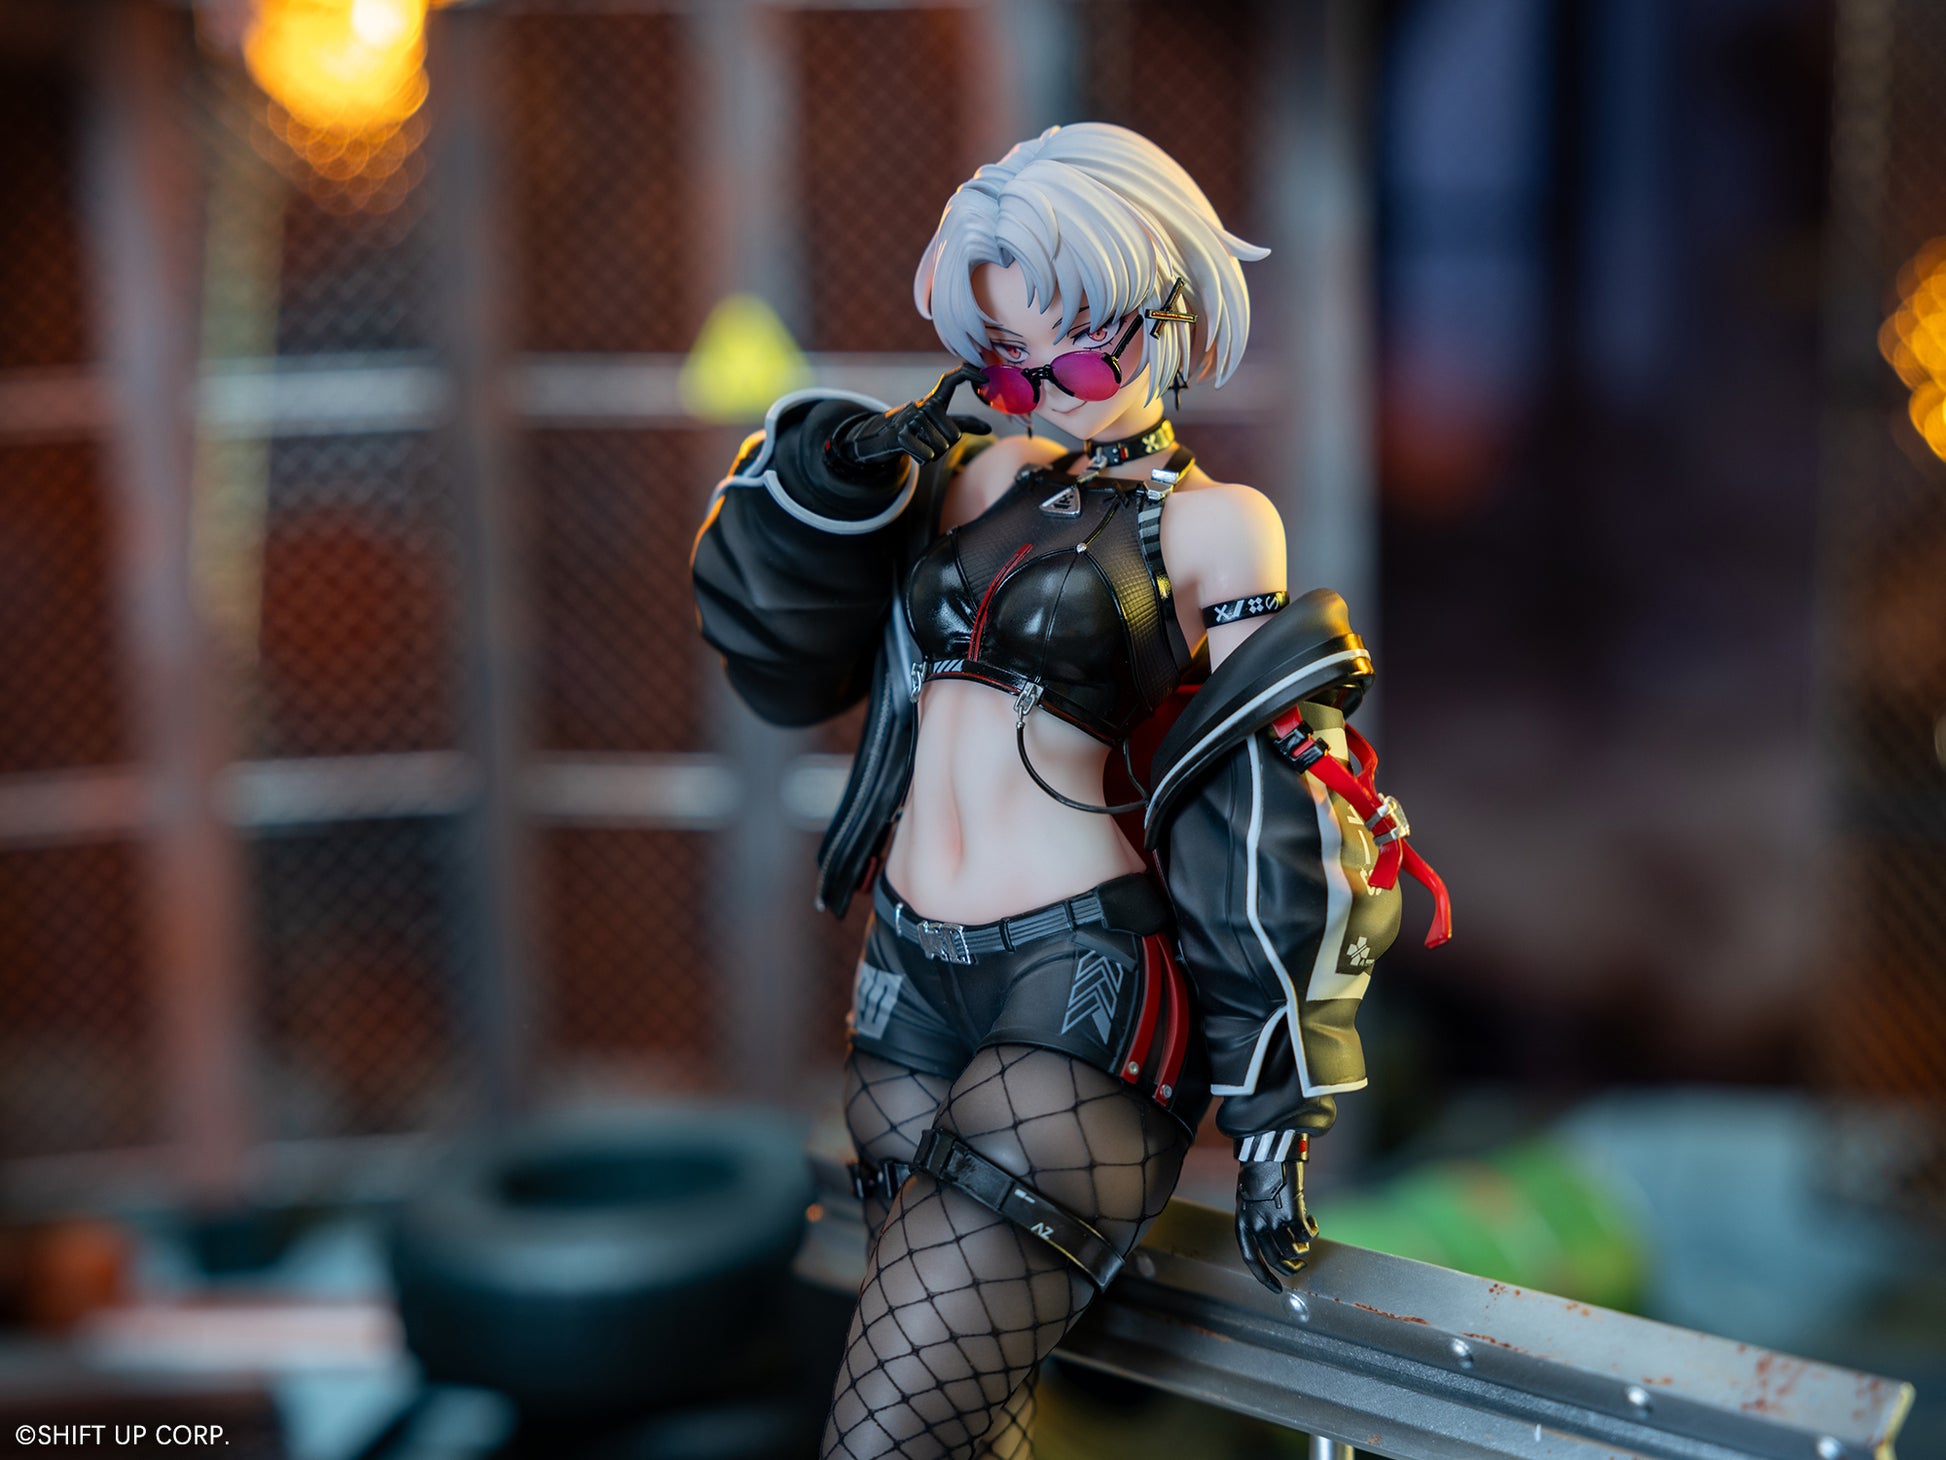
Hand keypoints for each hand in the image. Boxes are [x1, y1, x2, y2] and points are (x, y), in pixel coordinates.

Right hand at [831, 364, 990, 469]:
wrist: (881, 439)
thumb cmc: (916, 431)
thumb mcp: (939, 425)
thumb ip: (964, 425)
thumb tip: (989, 429)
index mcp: (934, 400)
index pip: (951, 380)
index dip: (968, 374)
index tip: (985, 377)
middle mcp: (922, 405)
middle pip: (953, 435)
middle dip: (944, 446)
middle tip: (927, 440)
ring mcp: (910, 419)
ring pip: (941, 448)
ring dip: (932, 454)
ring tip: (919, 445)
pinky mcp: (899, 435)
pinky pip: (927, 455)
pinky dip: (923, 459)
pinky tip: (914, 453)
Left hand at [1234, 1154, 1319, 1292]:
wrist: (1266, 1150)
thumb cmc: (1258, 1170)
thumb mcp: (1249, 1198)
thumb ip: (1257, 1219)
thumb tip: (1274, 1239)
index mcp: (1243, 1223)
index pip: (1251, 1258)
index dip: (1263, 1277)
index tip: (1276, 1289)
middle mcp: (1257, 1225)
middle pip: (1275, 1260)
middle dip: (1290, 1268)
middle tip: (1300, 1265)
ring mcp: (1274, 1221)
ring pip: (1292, 1253)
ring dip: (1302, 1250)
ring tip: (1305, 1239)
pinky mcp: (1291, 1214)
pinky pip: (1306, 1236)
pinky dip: (1312, 1232)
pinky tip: (1312, 1221)